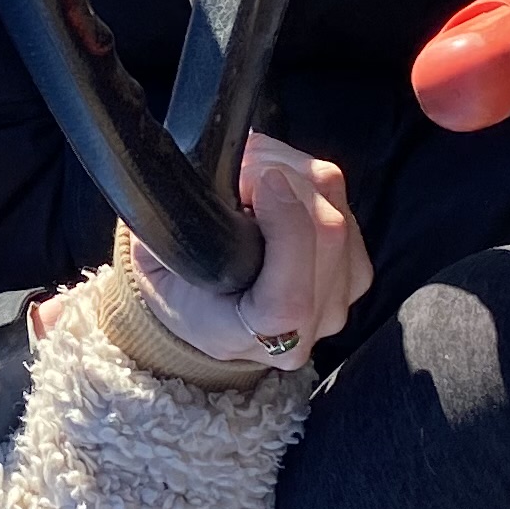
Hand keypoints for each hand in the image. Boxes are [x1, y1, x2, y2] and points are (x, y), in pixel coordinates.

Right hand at [127, 136, 370, 367]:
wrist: (204, 306)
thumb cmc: (176, 282)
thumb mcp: (154, 263)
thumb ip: (183, 234)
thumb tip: (222, 178)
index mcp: (254, 339)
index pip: (290, 299)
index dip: (287, 231)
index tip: (263, 183)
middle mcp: (308, 326)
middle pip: (329, 239)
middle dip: (285, 181)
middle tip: (240, 168)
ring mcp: (339, 298)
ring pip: (340, 212)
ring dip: (295, 173)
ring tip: (249, 173)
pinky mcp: (355, 267)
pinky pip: (346, 204)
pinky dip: (310, 178)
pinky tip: (277, 182)